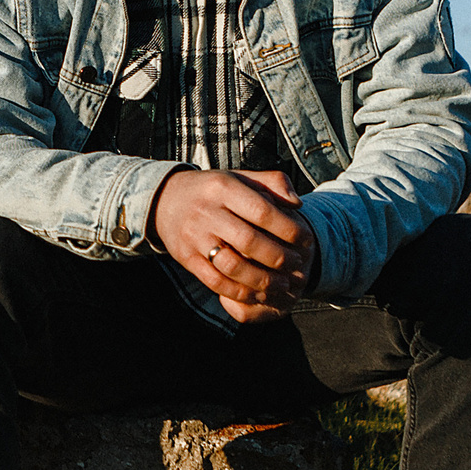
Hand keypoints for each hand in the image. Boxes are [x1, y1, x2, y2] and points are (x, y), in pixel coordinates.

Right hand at [150, 168, 315, 324]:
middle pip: (249, 241)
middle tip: (298, 264)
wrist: (164, 200)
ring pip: (232, 266)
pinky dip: (240, 292)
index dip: (288, 229)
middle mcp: (206, 212)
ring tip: (283, 283)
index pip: (262, 211)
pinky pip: (216, 281)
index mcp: (222, 188)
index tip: (306, 239)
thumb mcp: (239, 176)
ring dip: (263, 280)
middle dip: (279, 257)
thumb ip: (272, 182)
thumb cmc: (213, 190)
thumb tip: (297, 204)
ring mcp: (194, 237)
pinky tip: (259, 293)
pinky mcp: (186, 258)